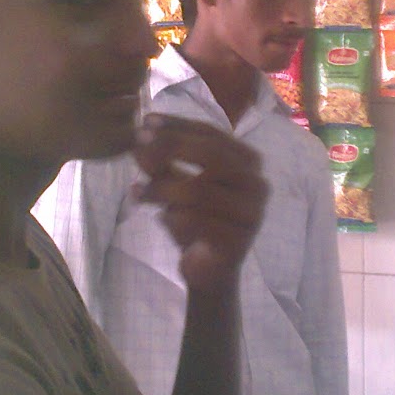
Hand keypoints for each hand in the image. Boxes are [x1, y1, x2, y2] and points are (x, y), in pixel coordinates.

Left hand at [132, 114, 266, 296]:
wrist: (210, 271)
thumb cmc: (197, 221)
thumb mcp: (175, 186)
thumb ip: (161, 163)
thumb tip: (139, 140)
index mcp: (247, 163)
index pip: (213, 134)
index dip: (178, 126)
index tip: (147, 122)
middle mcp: (256, 183)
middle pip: (213, 155)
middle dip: (172, 147)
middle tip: (140, 146)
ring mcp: (251, 213)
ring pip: (201, 190)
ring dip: (163, 188)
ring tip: (139, 192)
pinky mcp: (238, 241)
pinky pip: (199, 222)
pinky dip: (173, 217)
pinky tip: (159, 217)